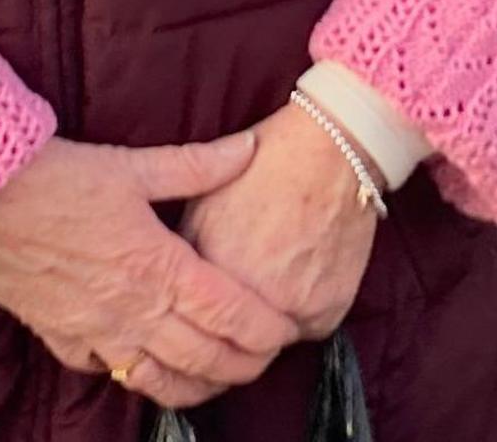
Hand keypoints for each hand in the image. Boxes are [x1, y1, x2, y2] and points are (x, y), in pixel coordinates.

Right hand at [0, 135, 300, 409]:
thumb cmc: (55, 175)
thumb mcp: (132, 164)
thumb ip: (197, 165)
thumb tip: (250, 149)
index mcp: (157, 265)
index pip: (229, 313)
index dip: (264, 330)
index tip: (287, 332)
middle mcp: (130, 309)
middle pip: (202, 356)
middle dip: (242, 365)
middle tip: (266, 360)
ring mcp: (92, 330)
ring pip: (156, 378)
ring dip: (194, 384)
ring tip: (218, 378)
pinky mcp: (57, 335)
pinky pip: (104, 370)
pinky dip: (133, 375)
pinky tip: (145, 366)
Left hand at [184, 101, 383, 339]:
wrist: (331, 152)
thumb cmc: (263, 169)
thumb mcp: (202, 205)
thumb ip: (181, 253)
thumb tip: (165, 286)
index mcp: (212, 274)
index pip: (194, 325)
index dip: (197, 318)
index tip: (202, 311)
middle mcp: (251, 300)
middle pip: (231, 344)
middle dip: (232, 330)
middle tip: (243, 300)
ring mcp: (291, 310)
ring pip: (271, 342)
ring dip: (271, 322)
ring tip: (279, 280)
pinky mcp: (327, 310)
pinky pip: (310, 329)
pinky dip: (307, 313)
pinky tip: (307, 277)